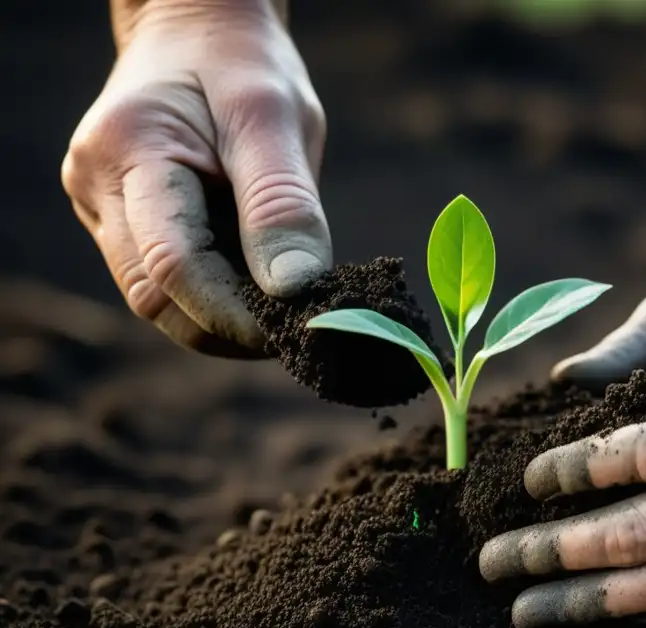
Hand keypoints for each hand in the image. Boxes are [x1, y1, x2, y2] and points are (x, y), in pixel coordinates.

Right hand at [61, 2, 329, 355]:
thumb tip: (295, 289)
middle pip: (155, 297)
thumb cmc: (243, 66)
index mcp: (130, 150)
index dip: (235, 312)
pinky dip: (212, 293)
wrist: (198, 32)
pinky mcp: (118, 222)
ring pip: (157, 298)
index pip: (173, 265)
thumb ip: (282, 202)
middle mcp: (97, 185)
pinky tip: (254, 280)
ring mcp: (100, 207)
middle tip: (296, 326)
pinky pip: (163, 279)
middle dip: (228, 324)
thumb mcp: (276, 118)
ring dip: (221, 314)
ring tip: (280, 301)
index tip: (299, 326)